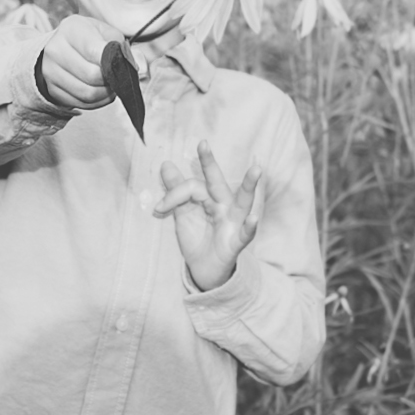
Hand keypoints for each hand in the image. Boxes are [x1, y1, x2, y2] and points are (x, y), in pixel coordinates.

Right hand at [35, 13, 149, 111]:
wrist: (60, 48)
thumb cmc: (88, 39)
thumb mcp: (107, 34)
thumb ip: (125, 50)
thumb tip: (141, 70)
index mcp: (71, 29)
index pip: (96, 52)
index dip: (114, 63)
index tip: (122, 65)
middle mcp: (56, 49)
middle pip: (92, 76)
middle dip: (112, 81)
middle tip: (118, 78)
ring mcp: (51, 71)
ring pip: (87, 93)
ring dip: (106, 94)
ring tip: (112, 86)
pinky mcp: (52, 90)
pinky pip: (81, 103)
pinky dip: (97, 102)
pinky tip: (101, 92)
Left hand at [153, 141, 264, 290]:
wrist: (204, 270)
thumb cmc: (198, 238)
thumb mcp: (184, 214)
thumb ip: (177, 191)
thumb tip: (166, 163)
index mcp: (210, 198)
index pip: (192, 187)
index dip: (174, 194)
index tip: (159, 207)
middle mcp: (224, 206)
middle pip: (217, 182)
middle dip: (210, 164)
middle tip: (203, 144)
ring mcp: (233, 223)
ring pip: (243, 201)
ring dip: (249, 185)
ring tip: (256, 169)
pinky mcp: (236, 243)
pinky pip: (245, 234)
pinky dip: (250, 226)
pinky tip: (254, 217)